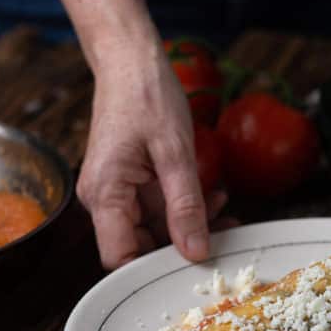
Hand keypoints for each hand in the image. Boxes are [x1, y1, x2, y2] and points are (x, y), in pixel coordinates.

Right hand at [77, 37, 224, 269]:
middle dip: (182, 246)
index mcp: (105, 194)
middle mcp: (105, 198)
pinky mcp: (131, 182)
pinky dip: (187, 206)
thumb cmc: (146, 95)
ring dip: (191, 224)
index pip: (119, 257)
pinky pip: (159, 207)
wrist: (131, 60)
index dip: (151, 270)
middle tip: (224, 237)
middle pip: (139, 246)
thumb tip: (195, 252)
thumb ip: (186, 206)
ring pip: (155, 228)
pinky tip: (214, 197)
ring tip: (226, 211)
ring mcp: (118, 190)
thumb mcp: (175, 153)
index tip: (191, 270)